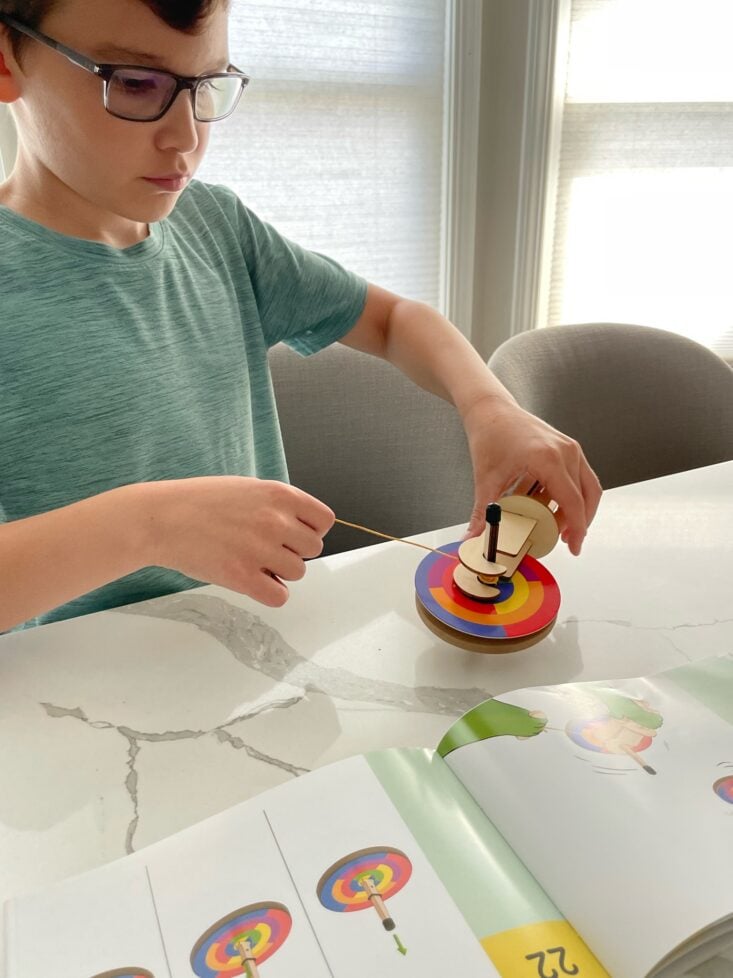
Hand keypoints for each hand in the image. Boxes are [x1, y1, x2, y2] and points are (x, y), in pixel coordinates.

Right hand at [139, 476, 334, 605]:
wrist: (160, 518)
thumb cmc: (200, 501)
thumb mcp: (247, 487)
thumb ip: (278, 505)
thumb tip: (303, 527)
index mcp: (279, 495)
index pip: (324, 520)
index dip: (311, 529)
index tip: (293, 534)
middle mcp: (274, 521)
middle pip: (313, 549)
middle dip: (293, 551)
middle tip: (267, 549)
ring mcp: (260, 550)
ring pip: (297, 573)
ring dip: (280, 572)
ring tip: (253, 561)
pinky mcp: (242, 577)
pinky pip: (279, 596)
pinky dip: (270, 593)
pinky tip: (252, 581)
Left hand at [461, 396, 601, 554]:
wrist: (491, 410)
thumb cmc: (490, 437)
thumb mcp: (485, 479)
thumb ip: (483, 513)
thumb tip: (473, 539)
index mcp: (548, 459)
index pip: (572, 502)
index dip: (576, 528)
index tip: (573, 547)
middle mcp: (566, 451)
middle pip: (586, 496)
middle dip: (579, 522)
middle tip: (566, 541)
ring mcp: (570, 447)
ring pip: (588, 486)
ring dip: (579, 509)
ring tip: (561, 528)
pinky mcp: (568, 446)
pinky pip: (581, 476)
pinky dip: (574, 494)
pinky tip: (556, 507)